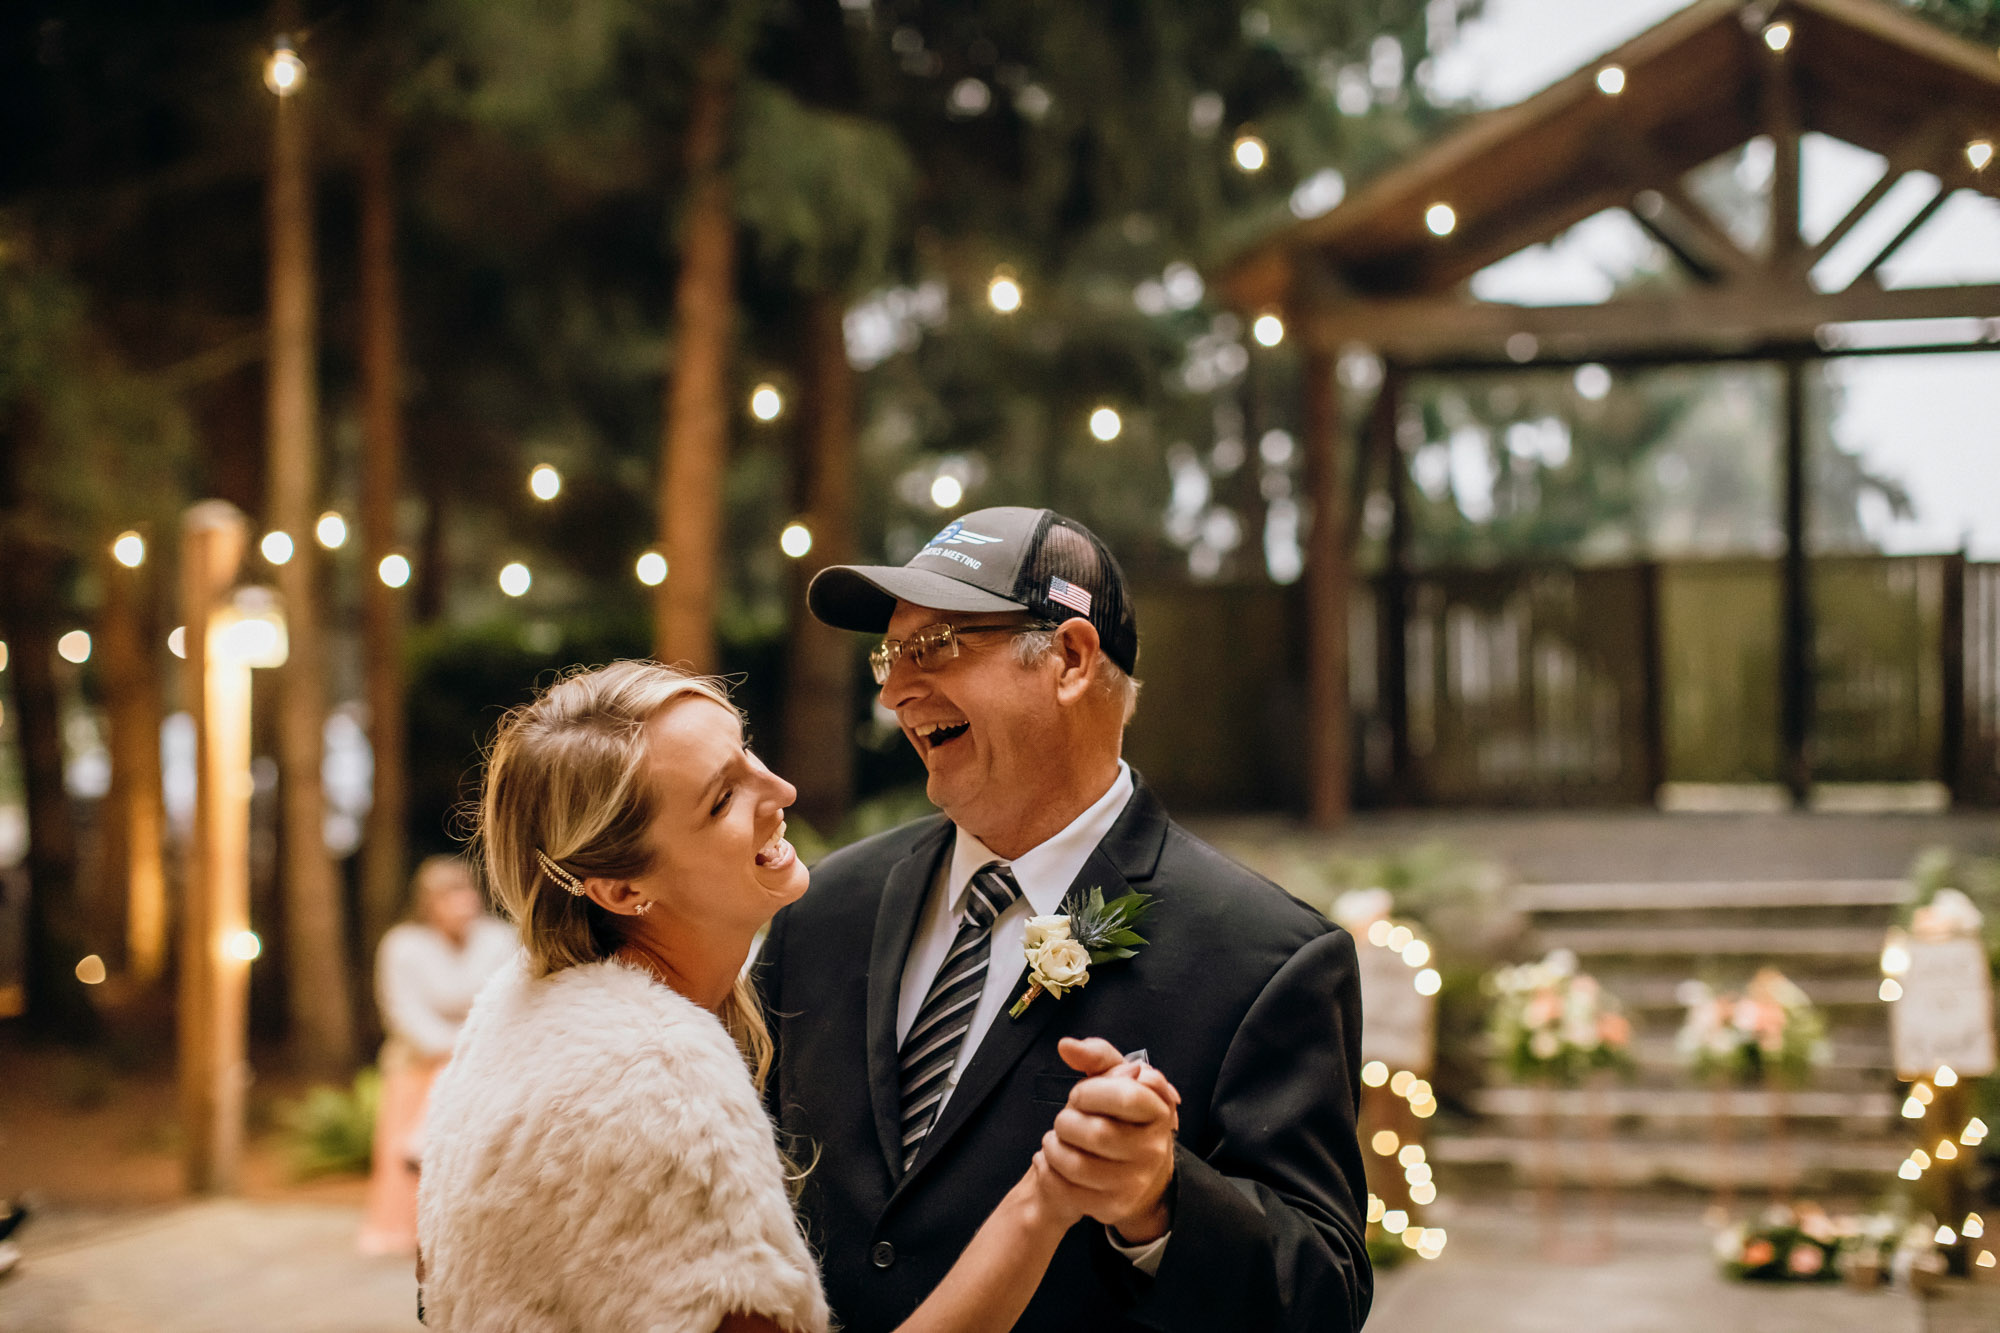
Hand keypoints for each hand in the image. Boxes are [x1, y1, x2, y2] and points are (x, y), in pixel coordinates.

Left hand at [1039, 1037, 1180, 1244]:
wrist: (1139, 1172)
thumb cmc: (1123, 1117)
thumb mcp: (1117, 1080)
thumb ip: (1096, 1055)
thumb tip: (1066, 1046)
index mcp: (1159, 1111)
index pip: (1126, 1095)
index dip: (1091, 1092)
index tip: (1081, 1095)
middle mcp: (1153, 1150)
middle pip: (1096, 1133)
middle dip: (1067, 1121)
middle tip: (1066, 1120)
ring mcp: (1135, 1182)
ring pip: (1076, 1165)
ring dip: (1053, 1147)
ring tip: (1055, 1140)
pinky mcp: (1113, 1207)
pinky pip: (1066, 1191)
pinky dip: (1049, 1173)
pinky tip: (1054, 1162)